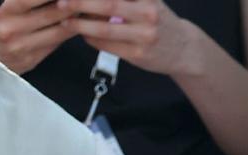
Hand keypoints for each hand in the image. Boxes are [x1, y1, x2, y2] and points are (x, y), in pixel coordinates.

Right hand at [0, 0, 75, 74]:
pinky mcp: (30, 60)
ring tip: (85, 11)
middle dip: (71, 5)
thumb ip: (19, 2)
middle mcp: (12, 28)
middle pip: (53, 13)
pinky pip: (55, 45)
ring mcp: (22, 46)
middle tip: (82, 2)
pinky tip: (74, 27)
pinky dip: (67, 34)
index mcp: (2, 10)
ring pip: (59, 31)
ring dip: (76, 20)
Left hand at [57, 0, 198, 76]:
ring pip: (105, 29)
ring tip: (66, 20)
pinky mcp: (139, 55)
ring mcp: (145, 37)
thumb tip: (87, 1)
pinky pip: (108, 46)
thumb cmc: (160, 21)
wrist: (186, 50)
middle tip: (62, 2)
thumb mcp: (147, 2)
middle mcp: (148, 14)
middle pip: (108, 5)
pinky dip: (92, 39)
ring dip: (81, 24)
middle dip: (81, 3)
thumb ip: (124, 0)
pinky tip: (84, 34)